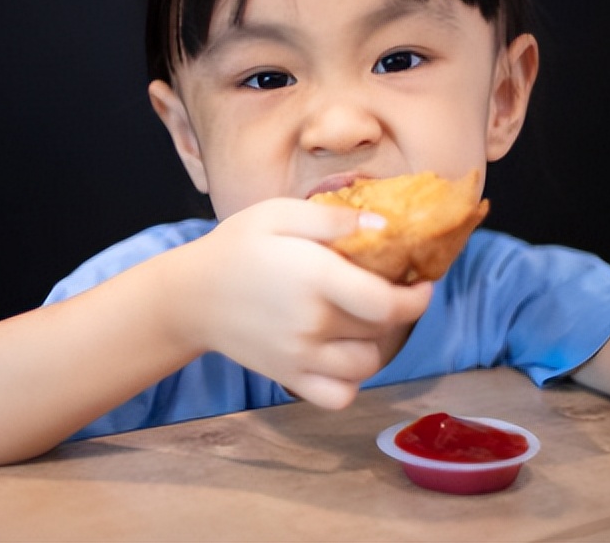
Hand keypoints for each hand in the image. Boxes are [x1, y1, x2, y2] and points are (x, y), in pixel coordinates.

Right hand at [168, 198, 432, 409]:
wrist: (189, 295)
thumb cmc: (236, 247)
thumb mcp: (279, 213)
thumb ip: (333, 218)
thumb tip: (384, 226)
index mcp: (316, 279)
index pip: (388, 304)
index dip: (417, 298)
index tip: (421, 283)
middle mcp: (312, 324)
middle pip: (381, 330)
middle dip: (393, 310)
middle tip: (381, 290)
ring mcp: (300, 357)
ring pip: (366, 366)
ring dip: (373, 344)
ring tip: (359, 321)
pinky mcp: (288, 377)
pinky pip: (338, 397)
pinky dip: (349, 382)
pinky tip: (340, 355)